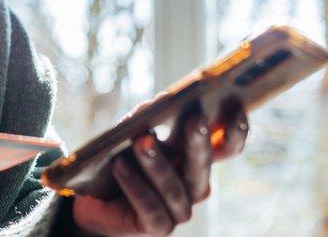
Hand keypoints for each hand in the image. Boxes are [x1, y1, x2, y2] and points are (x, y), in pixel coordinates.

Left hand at [70, 99, 248, 235]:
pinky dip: (134, 185)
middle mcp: (194, 185)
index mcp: (195, 159)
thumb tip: (158, 102)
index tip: (236, 105)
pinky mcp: (158, 227)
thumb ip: (146, 118)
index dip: (235, 130)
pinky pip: (150, 207)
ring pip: (174, 187)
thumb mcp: (131, 134)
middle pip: (203, 164)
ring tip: (141, 141)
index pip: (226, 147)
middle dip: (199, 140)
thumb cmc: (117, 159)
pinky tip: (119, 167)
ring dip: (156, 163)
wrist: (91, 198)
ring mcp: (179, 209)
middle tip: (195, 118)